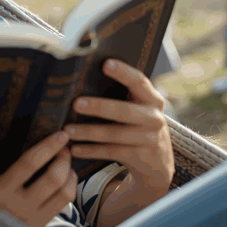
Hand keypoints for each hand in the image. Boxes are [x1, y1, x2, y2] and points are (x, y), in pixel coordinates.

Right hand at [0, 104, 76, 226]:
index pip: (29, 163)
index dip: (48, 147)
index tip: (61, 133)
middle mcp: (16, 205)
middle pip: (51, 177)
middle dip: (63, 157)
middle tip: (65, 143)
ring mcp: (30, 218)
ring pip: (63, 191)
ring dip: (69, 171)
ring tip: (66, 160)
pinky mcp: (41, 226)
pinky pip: (65, 204)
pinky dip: (70, 187)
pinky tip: (66, 178)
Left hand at [66, 59, 174, 204]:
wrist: (158, 162)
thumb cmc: (140, 126)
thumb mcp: (140, 109)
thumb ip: (124, 95)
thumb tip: (87, 77)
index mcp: (153, 99)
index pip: (139, 82)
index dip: (124, 72)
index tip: (105, 64)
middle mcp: (154, 118)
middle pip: (124, 111)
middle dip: (99, 107)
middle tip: (76, 103)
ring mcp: (149, 139)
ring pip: (114, 134)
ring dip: (88, 132)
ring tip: (67, 130)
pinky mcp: (140, 157)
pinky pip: (111, 152)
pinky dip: (91, 151)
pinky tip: (75, 149)